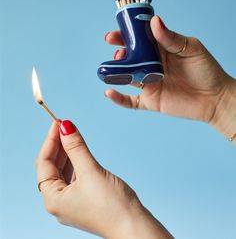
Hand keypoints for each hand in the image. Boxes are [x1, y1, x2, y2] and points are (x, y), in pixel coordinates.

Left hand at [36, 120, 172, 238]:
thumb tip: (65, 126)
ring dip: (66, 153)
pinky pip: (73, 177)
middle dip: (58, 145)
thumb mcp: (91, 171)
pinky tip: (79, 152)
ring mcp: (71, 203)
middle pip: (51, 167)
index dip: (50, 140)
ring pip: (62, 172)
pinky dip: (75, 163)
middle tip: (64, 125)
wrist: (133, 227)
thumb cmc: (112, 205)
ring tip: (71, 135)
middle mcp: (58, 202)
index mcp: (53, 199)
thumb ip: (76, 147)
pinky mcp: (83, 201)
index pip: (44, 163)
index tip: (58, 121)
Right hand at [104, 16, 234, 124]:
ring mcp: (149, 83)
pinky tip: (109, 93)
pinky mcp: (151, 101)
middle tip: (112, 42)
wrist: (216, 98)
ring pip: (127, 76)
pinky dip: (118, 98)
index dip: (127, 34)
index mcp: (160, 49)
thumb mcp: (191, 48)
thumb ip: (171, 38)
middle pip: (130, 56)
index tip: (117, 30)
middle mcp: (152, 65)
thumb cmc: (206, 70)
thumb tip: (154, 21)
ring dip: (116, 70)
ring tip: (113, 65)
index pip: (139, 39)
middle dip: (119, 49)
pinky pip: (131, 101)